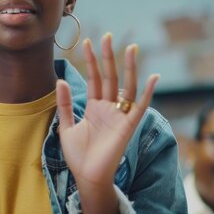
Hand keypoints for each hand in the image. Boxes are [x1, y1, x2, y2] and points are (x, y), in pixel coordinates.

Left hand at [56, 34, 158, 213]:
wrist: (87, 177)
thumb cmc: (78, 156)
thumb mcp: (66, 126)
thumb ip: (64, 104)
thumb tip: (60, 80)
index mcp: (94, 107)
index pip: (94, 78)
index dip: (91, 61)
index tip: (88, 42)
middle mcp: (108, 108)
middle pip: (110, 77)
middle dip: (108, 57)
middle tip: (107, 36)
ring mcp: (119, 116)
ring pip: (126, 87)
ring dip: (129, 67)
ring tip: (130, 47)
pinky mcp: (128, 126)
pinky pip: (140, 107)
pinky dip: (147, 92)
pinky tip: (153, 76)